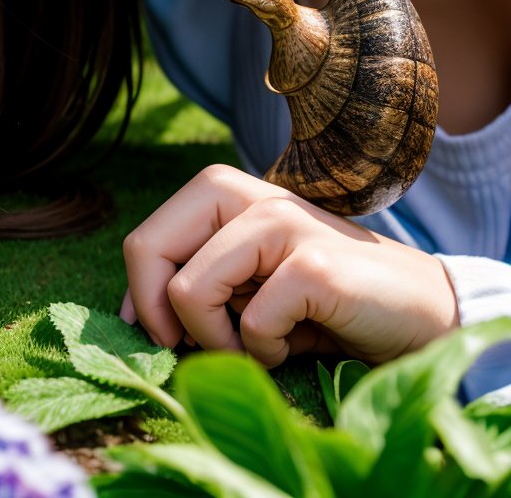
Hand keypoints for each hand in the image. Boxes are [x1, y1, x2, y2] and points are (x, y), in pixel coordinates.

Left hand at [121, 164, 458, 366]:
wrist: (416, 311)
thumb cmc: (321, 302)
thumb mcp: (246, 286)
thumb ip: (192, 283)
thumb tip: (127, 314)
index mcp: (222, 192)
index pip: (142, 239)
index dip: (140, 298)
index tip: (168, 337)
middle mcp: (247, 194)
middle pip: (146, 249)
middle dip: (159, 314)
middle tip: (194, 345)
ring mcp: (280, 223)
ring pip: (188, 291)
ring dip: (218, 341)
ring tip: (260, 342)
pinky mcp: (312, 263)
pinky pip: (250, 324)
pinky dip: (267, 352)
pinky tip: (298, 343)